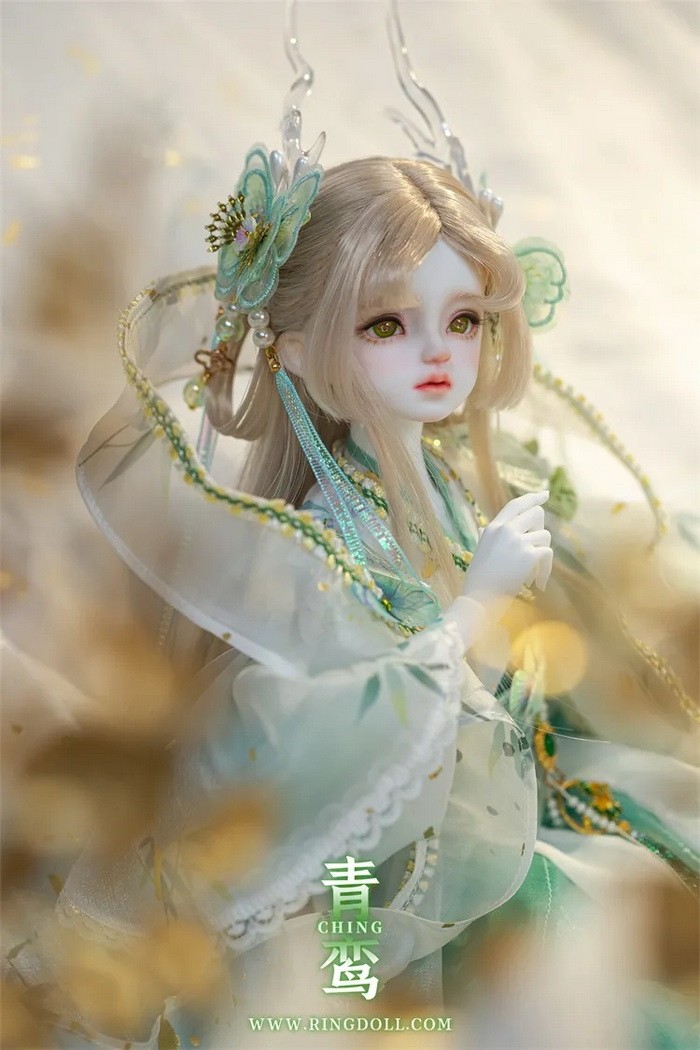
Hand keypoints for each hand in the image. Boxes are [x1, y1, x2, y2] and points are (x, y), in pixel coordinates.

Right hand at [465, 490, 551, 605]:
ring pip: (545, 536)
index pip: (516, 504)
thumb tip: (483, 529)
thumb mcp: (480, 551)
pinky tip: (538, 584)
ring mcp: (517, 540)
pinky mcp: (529, 555)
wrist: (479, 598)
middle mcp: (505, 529)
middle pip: (536, 514)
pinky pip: (547, 554)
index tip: (545, 494)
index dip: (532, 498)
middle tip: (537, 549)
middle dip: (540, 530)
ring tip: (532, 574)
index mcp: (493, 527)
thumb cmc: (478, 579)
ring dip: (542, 555)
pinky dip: (546, 570)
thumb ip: (486, 537)